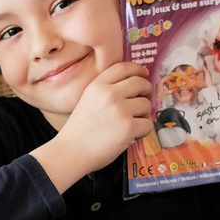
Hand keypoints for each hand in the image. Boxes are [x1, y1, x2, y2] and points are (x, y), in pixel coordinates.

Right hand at [36, 62, 151, 190]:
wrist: (71, 152)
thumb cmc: (78, 131)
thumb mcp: (86, 101)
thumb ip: (105, 91)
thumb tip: (133, 88)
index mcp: (97, 86)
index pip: (123, 67)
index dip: (137, 69)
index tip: (143, 74)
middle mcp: (109, 94)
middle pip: (140, 82)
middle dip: (147, 91)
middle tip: (144, 100)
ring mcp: (120, 109)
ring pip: (146, 105)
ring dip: (144, 115)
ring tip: (132, 124)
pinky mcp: (128, 127)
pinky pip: (147, 124)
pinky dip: (143, 131)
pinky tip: (132, 136)